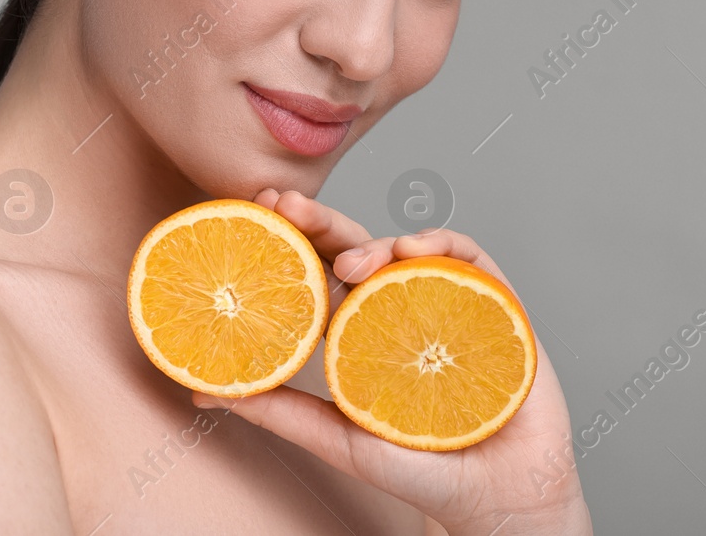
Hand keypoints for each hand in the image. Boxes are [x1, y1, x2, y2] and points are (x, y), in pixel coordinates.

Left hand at [192, 189, 591, 535]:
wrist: (502, 500)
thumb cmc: (424, 471)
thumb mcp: (337, 438)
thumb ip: (277, 411)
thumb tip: (202, 393)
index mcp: (359, 330)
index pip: (318, 273)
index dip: (290, 239)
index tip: (257, 212)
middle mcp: (399, 308)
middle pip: (356, 250)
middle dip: (320, 220)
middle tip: (286, 204)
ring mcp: (446, 302)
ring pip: (406, 249)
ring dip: (374, 240)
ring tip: (350, 262)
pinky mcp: (496, 305)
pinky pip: (469, 260)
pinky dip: (443, 244)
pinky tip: (417, 250)